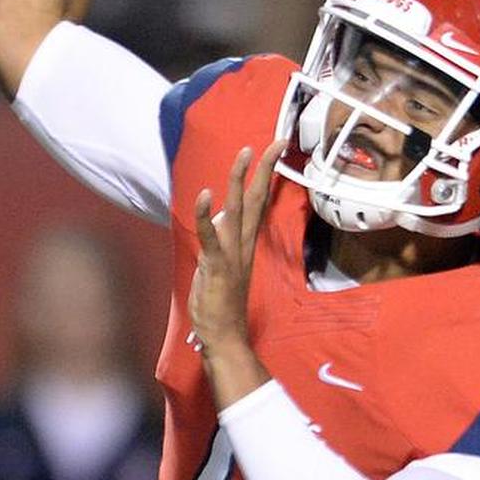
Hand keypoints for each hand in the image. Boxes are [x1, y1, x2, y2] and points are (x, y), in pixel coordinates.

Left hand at [189, 141, 285, 402]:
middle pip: (254, 200)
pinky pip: (211, 237)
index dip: (263, 176)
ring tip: (244, 154)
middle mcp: (243, 245)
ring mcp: (231, 255)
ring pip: (237, 211)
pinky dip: (207, 216)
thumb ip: (220, 239)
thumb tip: (220, 214)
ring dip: (238, 181)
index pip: (257, 203)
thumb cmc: (219, 304)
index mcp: (245, 245)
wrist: (224, 337)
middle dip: (262, 170)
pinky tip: (206, 195)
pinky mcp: (216, 266)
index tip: (273, 151)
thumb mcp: (217, 265)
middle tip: (273, 142)